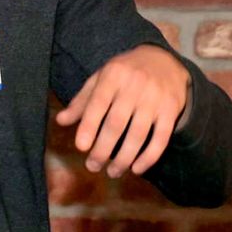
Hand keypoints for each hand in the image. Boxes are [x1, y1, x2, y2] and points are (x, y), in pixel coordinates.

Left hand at [53, 45, 189, 178]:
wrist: (164, 60)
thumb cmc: (125, 73)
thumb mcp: (101, 78)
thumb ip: (82, 101)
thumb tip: (61, 121)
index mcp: (113, 76)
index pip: (98, 103)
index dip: (89, 126)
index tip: (81, 147)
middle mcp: (135, 86)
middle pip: (117, 123)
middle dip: (103, 149)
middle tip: (93, 166)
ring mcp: (155, 99)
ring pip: (138, 135)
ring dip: (124, 158)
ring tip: (112, 172)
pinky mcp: (171, 110)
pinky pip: (161, 139)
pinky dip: (149, 157)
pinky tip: (136, 169)